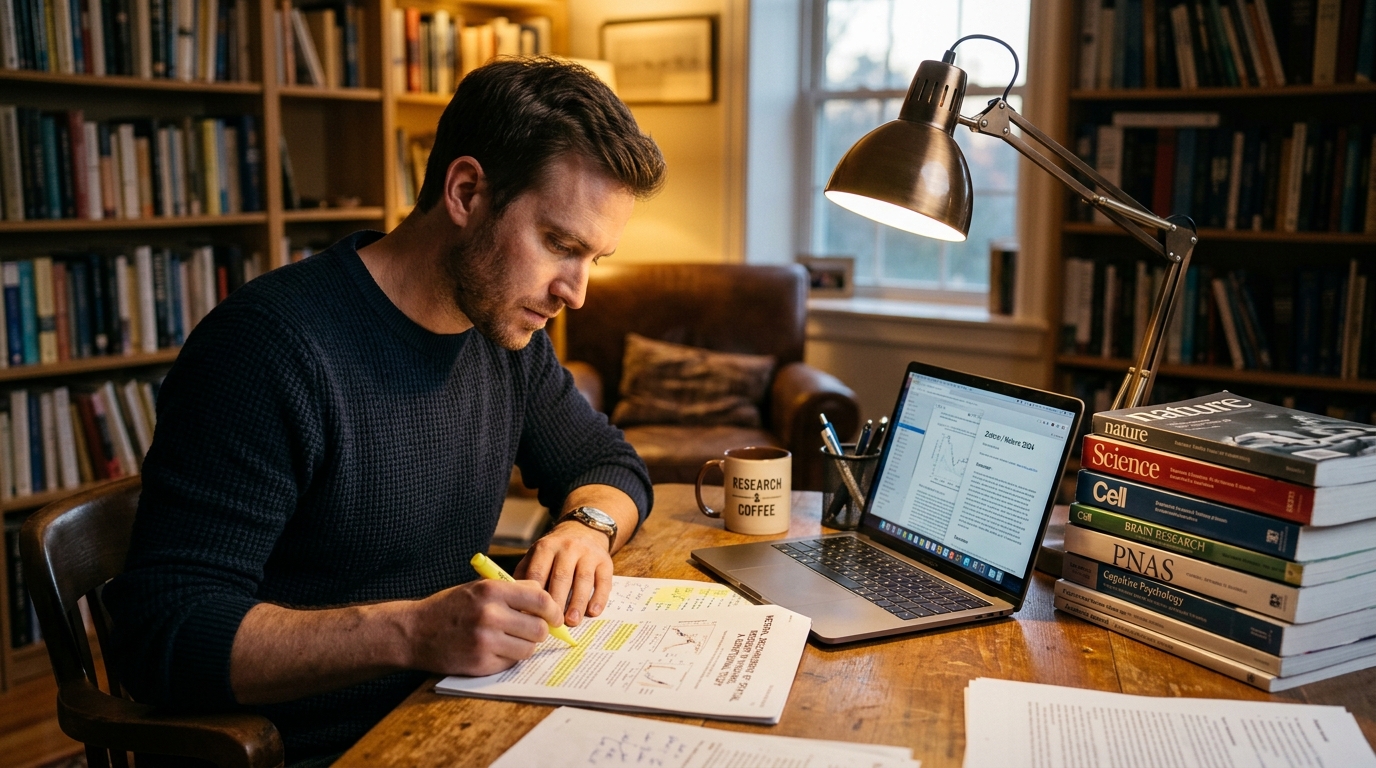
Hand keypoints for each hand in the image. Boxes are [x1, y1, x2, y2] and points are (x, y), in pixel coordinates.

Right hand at [405, 578, 562, 676]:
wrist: (414, 632)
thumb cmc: (450, 608)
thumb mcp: (478, 588)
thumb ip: (512, 591)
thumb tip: (547, 602)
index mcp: (491, 591)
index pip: (540, 599)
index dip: (553, 609)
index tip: (554, 616)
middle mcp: (489, 615)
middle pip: (539, 628)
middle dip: (540, 630)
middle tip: (532, 630)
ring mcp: (485, 641)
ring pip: (528, 648)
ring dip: (525, 645)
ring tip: (510, 639)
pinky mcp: (480, 663)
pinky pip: (511, 662)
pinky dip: (508, 657)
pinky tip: (493, 649)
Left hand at [516, 521, 612, 626]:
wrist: (582, 532)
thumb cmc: (554, 554)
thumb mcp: (536, 557)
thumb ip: (525, 576)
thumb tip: (515, 605)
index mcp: (546, 547)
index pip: (539, 573)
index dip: (535, 597)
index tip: (532, 617)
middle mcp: (568, 547)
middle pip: (561, 577)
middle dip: (557, 602)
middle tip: (553, 623)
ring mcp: (588, 553)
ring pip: (583, 579)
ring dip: (577, 602)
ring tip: (572, 622)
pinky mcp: (605, 561)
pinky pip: (604, 581)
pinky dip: (599, 598)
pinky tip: (592, 613)